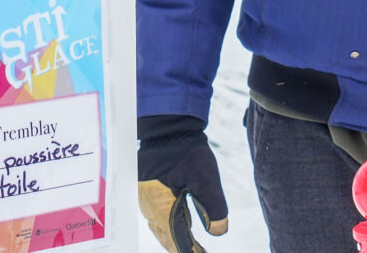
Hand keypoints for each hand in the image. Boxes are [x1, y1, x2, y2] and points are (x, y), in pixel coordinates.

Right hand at [137, 117, 228, 252]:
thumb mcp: (206, 178)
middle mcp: (150, 207)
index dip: (189, 250)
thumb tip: (219, 232)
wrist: (169, 126)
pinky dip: (168, 224)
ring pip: (160, 226)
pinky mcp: (149, 189)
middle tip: (197, 252)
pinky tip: (178, 223)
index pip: (177, 239)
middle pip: (166, 236)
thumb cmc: (187, 150)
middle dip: (180, 246)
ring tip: (188, 245)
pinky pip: (157, 214)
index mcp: (162, 208)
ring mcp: (147, 198)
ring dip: (173, 237)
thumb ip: (213, 206)